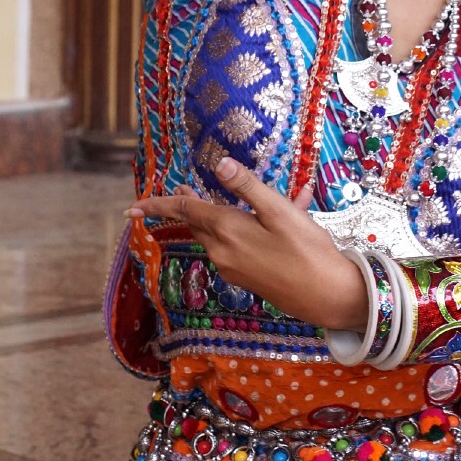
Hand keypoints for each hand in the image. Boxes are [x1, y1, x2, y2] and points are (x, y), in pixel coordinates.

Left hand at [128, 156, 367, 331]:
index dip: (158, 204)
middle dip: (188, 205)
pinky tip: (279, 220)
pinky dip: (248, 230)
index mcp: (227, 230)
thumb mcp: (280, 212)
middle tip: (181, 188)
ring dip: (226, 215)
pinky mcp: (247, 278)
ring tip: (244, 198)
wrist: (328, 297)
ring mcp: (233, 268)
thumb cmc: (308, 251)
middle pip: (197, 222)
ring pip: (219, 234)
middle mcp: (222, 251)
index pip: (184, 209)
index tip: (132, 208)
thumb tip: (220, 164)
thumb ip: (247, 187)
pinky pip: (238, 247)